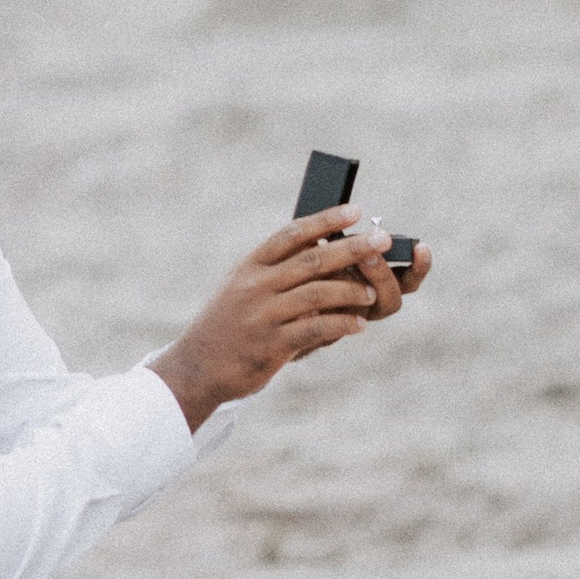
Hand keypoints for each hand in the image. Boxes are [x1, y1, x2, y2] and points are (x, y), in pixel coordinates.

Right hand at [149, 209, 416, 430]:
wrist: (196, 368)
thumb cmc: (227, 324)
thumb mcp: (240, 288)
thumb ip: (274, 271)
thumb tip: (320, 247)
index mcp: (249, 266)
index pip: (291, 234)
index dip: (325, 220)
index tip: (355, 210)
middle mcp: (256, 286)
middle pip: (312, 260)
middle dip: (352, 248)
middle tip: (383, 241)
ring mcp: (263, 315)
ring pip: (318, 295)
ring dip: (351, 291)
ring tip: (373, 293)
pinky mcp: (271, 346)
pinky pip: (316, 330)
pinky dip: (341, 325)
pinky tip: (359, 325)